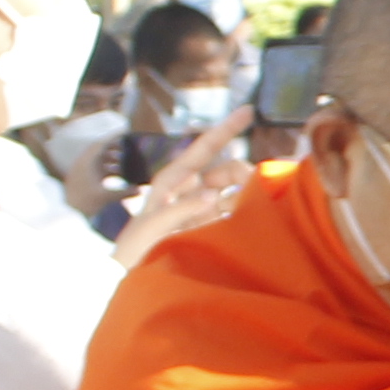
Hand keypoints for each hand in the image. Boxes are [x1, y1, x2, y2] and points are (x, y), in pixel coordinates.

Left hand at [109, 112, 251, 267]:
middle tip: (261, 188)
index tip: (249, 109)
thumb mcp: (152, 228)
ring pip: (234, 192)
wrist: (128, 279)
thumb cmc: (135, 252)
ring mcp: (201, 210)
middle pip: (226, 170)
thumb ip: (181, 211)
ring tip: (259, 209)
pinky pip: (234, 214)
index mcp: (172, 182)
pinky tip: (256, 222)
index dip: (226, 129)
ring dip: (248, 195)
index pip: (203, 148)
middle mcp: (189, 191)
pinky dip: (246, 215)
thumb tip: (214, 195)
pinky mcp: (211, 229)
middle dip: (244, 172)